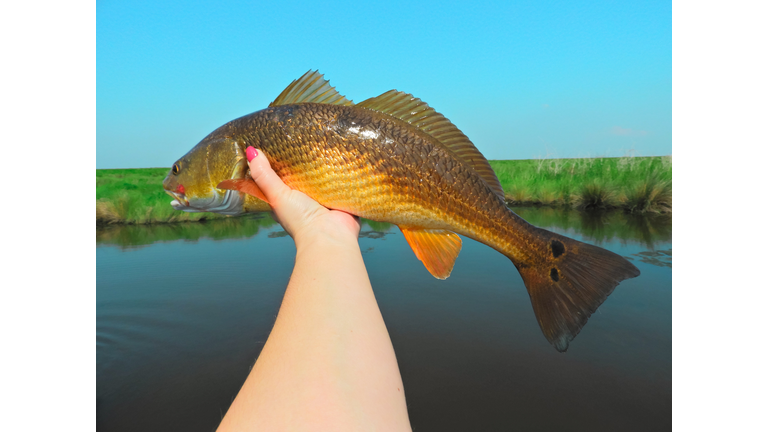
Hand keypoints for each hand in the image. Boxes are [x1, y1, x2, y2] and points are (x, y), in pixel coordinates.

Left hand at [246, 146, 360, 244]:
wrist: (329, 236)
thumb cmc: (300, 220)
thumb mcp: (277, 195)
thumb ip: (264, 175)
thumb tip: (250, 151)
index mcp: (287, 199)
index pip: (281, 176)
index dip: (279, 162)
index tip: (279, 143)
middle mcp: (305, 198)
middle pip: (302, 174)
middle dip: (303, 159)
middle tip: (304, 136)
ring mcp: (325, 197)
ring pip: (323, 174)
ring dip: (324, 163)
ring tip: (324, 138)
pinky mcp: (341, 195)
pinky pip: (342, 177)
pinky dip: (342, 168)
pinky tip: (342, 153)